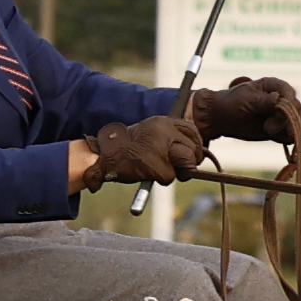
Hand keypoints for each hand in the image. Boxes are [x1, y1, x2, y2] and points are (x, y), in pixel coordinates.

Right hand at [88, 116, 204, 186]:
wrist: (105, 153)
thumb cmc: (128, 146)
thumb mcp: (150, 134)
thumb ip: (170, 138)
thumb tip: (194, 153)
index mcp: (163, 121)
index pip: (193, 131)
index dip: (195, 146)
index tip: (193, 154)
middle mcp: (165, 131)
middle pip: (193, 149)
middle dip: (190, 162)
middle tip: (181, 168)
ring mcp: (161, 148)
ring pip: (185, 164)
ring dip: (176, 171)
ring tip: (159, 169)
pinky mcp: (157, 165)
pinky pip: (170, 177)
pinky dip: (162, 179)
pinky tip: (148, 173)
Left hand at [192, 77, 300, 146]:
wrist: (221, 120)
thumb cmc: (231, 104)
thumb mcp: (245, 100)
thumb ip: (263, 101)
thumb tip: (277, 99)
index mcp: (274, 86)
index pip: (290, 93)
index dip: (288, 103)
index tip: (277, 111)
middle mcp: (282, 99)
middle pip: (299, 108)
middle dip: (290, 119)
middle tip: (272, 128)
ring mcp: (283, 115)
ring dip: (291, 129)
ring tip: (271, 132)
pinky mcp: (281, 129)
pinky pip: (293, 134)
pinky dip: (289, 137)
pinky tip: (277, 137)